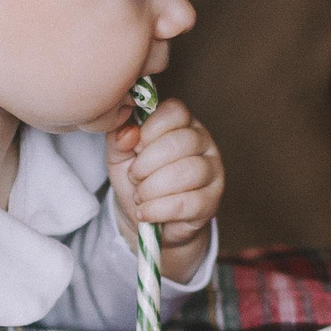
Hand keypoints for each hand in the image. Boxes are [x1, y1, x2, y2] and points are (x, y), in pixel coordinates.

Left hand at [108, 98, 222, 282]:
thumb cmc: (137, 181)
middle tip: (134, 176)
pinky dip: (160, 209)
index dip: (150, 130)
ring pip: (189, 171)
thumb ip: (118, 140)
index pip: (175, 111)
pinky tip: (146, 212)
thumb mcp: (119, 156)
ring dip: (154, 187)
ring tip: (139, 196)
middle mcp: (203, 142)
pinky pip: (190, 202)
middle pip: (182, 142)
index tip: (135, 148)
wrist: (147, 219)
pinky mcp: (212, 201)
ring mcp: (212, 171)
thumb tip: (129, 133)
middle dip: (148, 163)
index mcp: (181, 123)